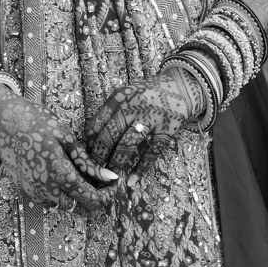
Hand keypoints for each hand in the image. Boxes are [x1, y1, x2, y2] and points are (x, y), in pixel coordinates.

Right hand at [0, 86, 118, 214]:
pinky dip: (60, 191)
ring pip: (63, 204)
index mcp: (60, 173)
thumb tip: (110, 177)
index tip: (116, 183)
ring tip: (82, 173)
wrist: (2, 120)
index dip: (108, 195)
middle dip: (94, 196)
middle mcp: (46, 189)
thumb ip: (86, 162)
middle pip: (79, 206)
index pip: (92, 198)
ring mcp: (34, 191)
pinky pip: (48, 199)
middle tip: (102, 178)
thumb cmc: (36, 121)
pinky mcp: (25, 189)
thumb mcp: (65, 137)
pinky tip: (61, 172)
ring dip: (75, 195)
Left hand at [86, 66, 205, 173]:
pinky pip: (151, 153)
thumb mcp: (126, 94)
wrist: (182, 86)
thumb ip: (110, 111)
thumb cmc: (147, 93)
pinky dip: (141, 169)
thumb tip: (90, 137)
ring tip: (111, 176)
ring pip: (128, 145)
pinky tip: (132, 181)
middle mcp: (133, 108)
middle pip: (109, 135)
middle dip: (99, 156)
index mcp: (119, 98)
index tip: (85, 155)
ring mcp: (150, 119)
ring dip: (117, 163)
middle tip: (94, 171)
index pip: (97, 122)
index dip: (89, 142)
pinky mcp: (166, 130)